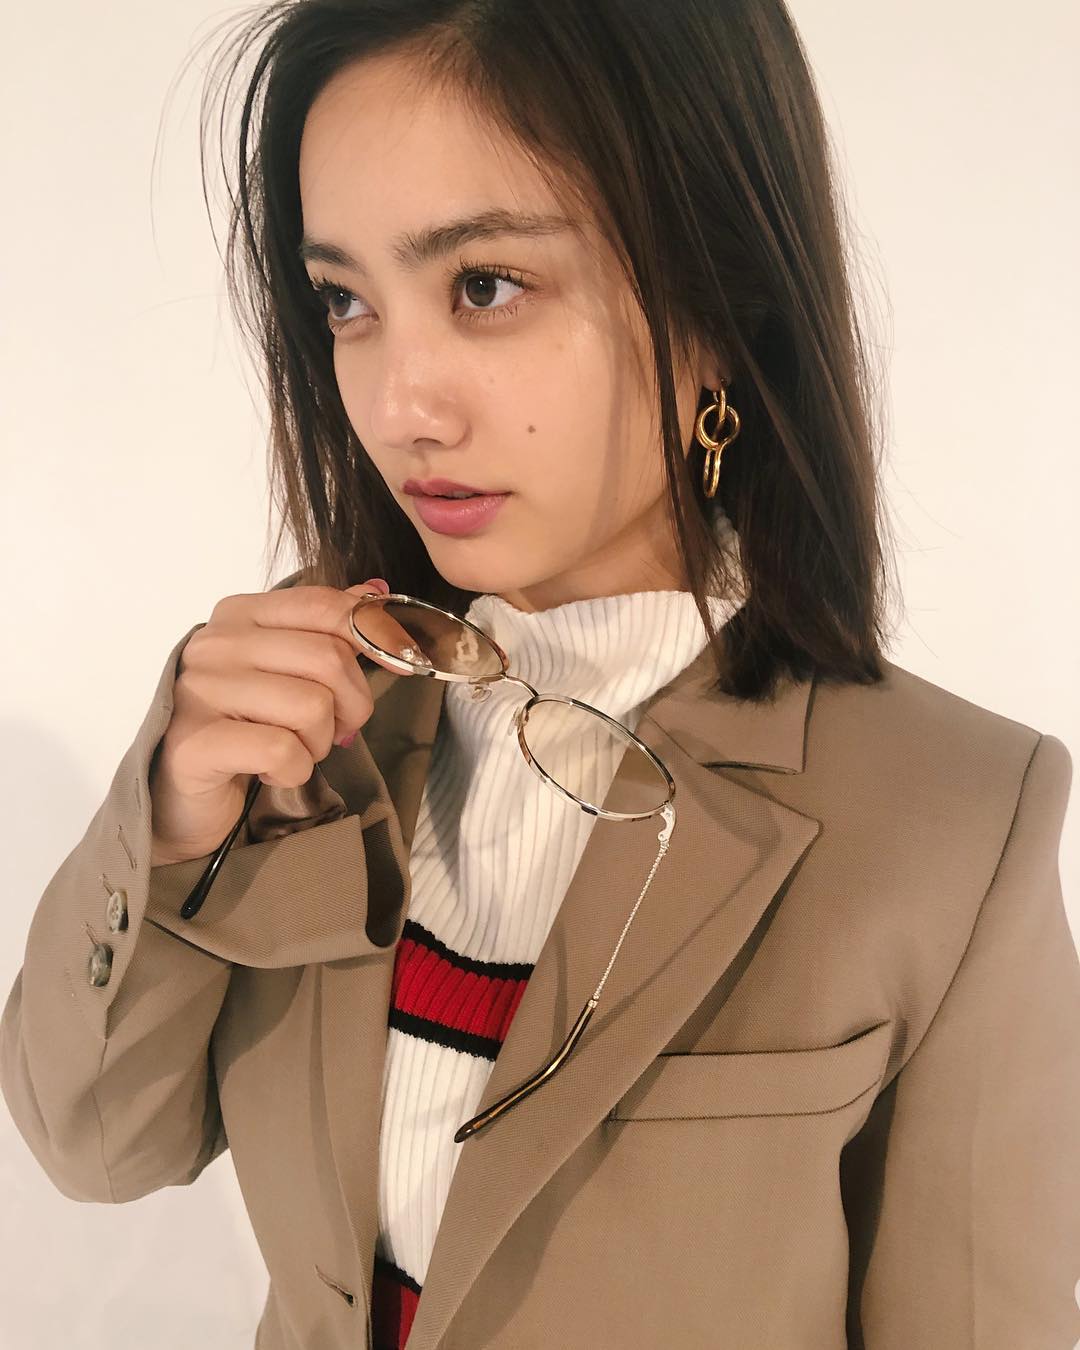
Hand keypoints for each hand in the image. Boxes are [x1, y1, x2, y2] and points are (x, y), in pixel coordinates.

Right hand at [148, 579, 414, 865]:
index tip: (403, 664)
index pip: (325, 606)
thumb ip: (328, 629)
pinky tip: (271, 773)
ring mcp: (199, 691)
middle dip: (352, 705)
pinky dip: (294, 771)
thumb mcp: (290, 671)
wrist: (183, 797)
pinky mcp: (194, 743)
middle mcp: (215, 644)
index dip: (378, 633)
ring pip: (311, 706)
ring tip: (295, 751)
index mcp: (239, 614)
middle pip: (328, 657)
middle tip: (336, 731)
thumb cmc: (245, 729)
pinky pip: (282, 750)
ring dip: (319, 743)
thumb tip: (376, 591)